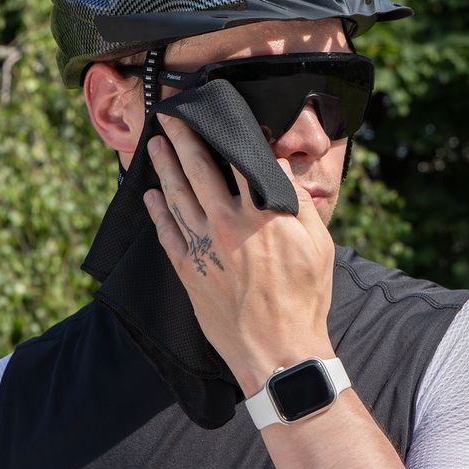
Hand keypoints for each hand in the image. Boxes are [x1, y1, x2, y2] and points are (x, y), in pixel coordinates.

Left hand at [143, 113, 336, 396]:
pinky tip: (151, 196)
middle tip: (170, 116)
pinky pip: (166, 234)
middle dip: (183, 138)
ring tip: (155, 145)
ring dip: (165, 167)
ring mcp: (204, 247)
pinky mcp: (188, 271)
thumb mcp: (318, 246)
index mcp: (262, 214)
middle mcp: (227, 224)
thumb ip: (297, 204)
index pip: (240, 161)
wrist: (279, 352)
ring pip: (177, 196)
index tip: (219, 116)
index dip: (228, 134)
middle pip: (199, 169)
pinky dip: (157, 212)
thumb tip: (279, 169)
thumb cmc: (305, 299)